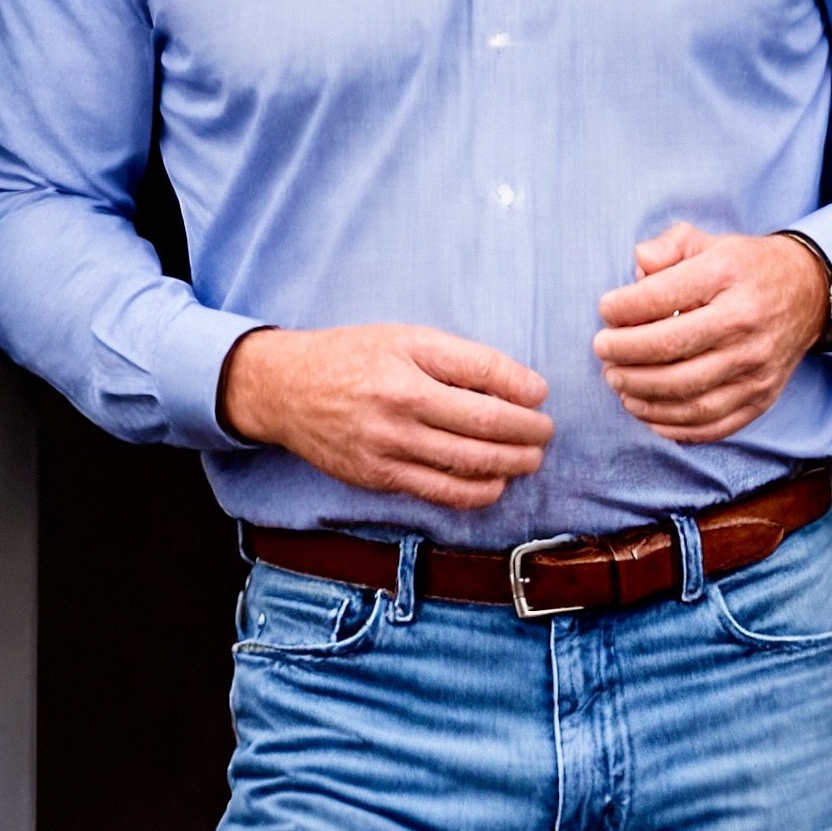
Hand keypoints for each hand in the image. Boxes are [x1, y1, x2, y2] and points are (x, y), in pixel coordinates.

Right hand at [220, 324, 553, 510]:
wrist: (285, 390)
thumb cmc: (352, 356)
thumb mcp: (402, 337)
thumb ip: (456, 358)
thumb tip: (516, 385)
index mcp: (408, 359)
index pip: (482, 372)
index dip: (522, 386)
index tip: (541, 393)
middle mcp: (399, 404)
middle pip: (484, 424)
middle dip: (527, 431)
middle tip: (546, 431)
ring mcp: (388, 446)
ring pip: (468, 464)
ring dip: (511, 464)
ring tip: (530, 458)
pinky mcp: (379, 477)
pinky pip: (440, 492)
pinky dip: (476, 492)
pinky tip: (495, 484)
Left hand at [594, 223, 829, 443]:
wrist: (808, 294)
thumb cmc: (745, 268)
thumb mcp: (708, 242)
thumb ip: (669, 246)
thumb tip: (638, 262)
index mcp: (726, 277)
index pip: (662, 296)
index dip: (623, 307)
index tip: (605, 310)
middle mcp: (744, 323)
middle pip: (670, 350)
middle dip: (625, 355)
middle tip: (603, 351)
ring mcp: (755, 366)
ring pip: (688, 394)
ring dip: (641, 394)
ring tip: (617, 382)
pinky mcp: (761, 398)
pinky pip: (711, 423)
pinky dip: (672, 424)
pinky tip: (646, 411)